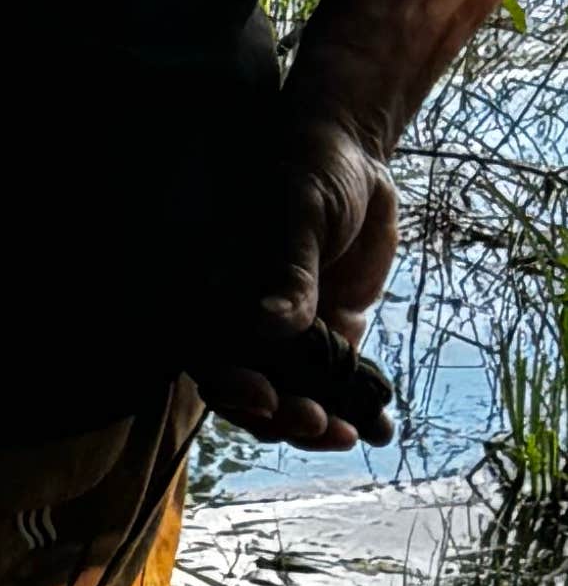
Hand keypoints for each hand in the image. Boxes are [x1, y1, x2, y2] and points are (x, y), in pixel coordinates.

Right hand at [195, 113, 400, 450]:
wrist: (353, 150)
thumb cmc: (307, 164)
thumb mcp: (295, 210)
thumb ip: (285, 269)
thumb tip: (268, 325)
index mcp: (211, 291)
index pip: (207, 351)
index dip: (229, 384)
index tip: (264, 398)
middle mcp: (240, 318)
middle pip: (246, 386)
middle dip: (276, 414)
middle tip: (314, 422)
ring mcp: (283, 331)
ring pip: (289, 394)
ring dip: (311, 422)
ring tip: (346, 435)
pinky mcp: (326, 333)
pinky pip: (333, 382)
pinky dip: (352, 407)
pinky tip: (377, 428)